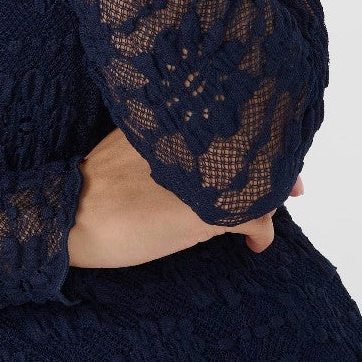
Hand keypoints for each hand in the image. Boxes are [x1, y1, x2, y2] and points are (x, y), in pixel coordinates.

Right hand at [67, 127, 305, 269]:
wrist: (68, 216)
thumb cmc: (89, 185)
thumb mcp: (126, 149)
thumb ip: (159, 143)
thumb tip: (190, 156)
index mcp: (167, 121)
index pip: (226, 117)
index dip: (256, 133)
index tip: (272, 143)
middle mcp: (188, 141)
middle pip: (247, 147)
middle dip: (274, 165)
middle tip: (293, 183)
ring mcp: (197, 175)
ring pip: (254, 181)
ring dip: (268, 198)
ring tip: (269, 212)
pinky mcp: (201, 212)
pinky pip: (251, 218)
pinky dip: (260, 231)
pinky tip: (256, 244)